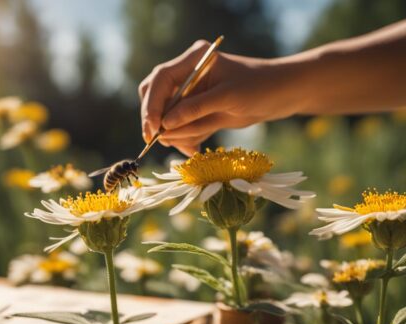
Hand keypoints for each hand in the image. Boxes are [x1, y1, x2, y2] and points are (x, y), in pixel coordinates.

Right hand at [139, 40, 299, 155]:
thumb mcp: (228, 98)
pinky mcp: (198, 110)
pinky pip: (181, 127)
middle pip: (156, 97)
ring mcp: (192, 93)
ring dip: (173, 135)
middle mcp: (188, 75)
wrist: (284, 94)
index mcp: (193, 61)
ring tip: (189, 148)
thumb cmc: (261, 88)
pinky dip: (184, 140)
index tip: (154, 127)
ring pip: (167, 116)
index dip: (152, 104)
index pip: (161, 80)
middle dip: (156, 121)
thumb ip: (195, 111)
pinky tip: (193, 150)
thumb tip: (165, 126)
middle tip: (157, 141)